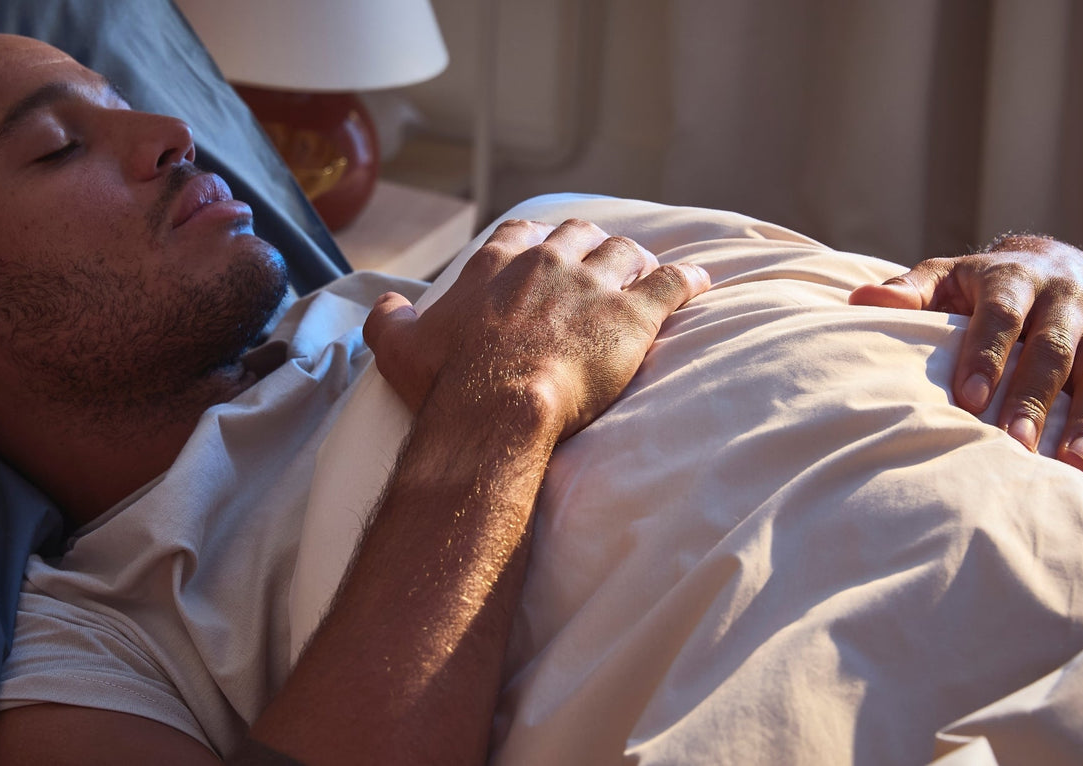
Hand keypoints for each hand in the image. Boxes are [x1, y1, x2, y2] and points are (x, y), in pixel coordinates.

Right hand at [364, 218, 711, 439]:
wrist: (496, 410)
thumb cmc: (447, 383)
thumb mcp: (398, 346)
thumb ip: (387, 318)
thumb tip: (383, 302)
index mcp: (496, 265)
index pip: (522, 232)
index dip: (537, 240)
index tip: (545, 250)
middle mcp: (547, 263)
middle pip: (580, 234)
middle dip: (592, 244)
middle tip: (600, 262)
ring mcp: (594, 285)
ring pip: (626, 252)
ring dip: (636, 260)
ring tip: (644, 274)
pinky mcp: (633, 315)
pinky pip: (672, 282)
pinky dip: (687, 279)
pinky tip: (699, 282)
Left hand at [849, 234, 1082, 470]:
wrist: (1055, 262)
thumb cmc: (983, 285)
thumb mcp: (945, 276)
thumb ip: (908, 292)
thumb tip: (860, 299)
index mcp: (1014, 278)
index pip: (1001, 316)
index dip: (986, 355)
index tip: (969, 399)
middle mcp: (1066, 297)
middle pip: (1053, 350)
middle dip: (1034, 399)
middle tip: (1014, 446)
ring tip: (1071, 463)